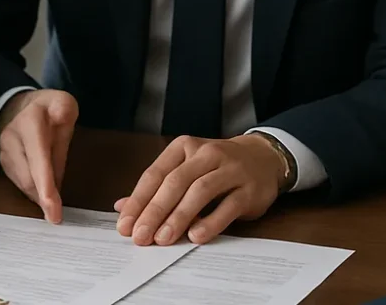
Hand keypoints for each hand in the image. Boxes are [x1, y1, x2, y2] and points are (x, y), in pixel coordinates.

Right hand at [0, 89, 77, 223]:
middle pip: (27, 177)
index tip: (54, 211)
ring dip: (38, 196)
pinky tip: (43, 194)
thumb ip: (64, 120)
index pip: (38, 160)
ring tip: (53, 205)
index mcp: (30, 122)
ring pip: (22, 183)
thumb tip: (61, 131)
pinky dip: (32, 191)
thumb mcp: (63, 105)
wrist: (20, 105)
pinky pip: (19, 182)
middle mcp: (11, 138)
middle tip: (57, 215)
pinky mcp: (3, 161)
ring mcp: (4, 151)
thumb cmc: (49, 107)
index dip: (46, 187)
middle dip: (43, 198)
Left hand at [114, 134, 287, 246]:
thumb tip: (122, 207)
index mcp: (184, 147)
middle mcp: (207, 154)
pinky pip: (228, 205)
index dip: (138, 200)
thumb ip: (157, 188)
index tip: (125, 225)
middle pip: (175, 182)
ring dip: (179, 216)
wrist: (263, 158)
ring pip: (200, 191)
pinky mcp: (249, 188)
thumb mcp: (186, 170)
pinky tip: (196, 236)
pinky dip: (211, 221)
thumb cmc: (217, 167)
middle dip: (155, 211)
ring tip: (164, 238)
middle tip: (141, 236)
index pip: (156, 173)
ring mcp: (230, 169)